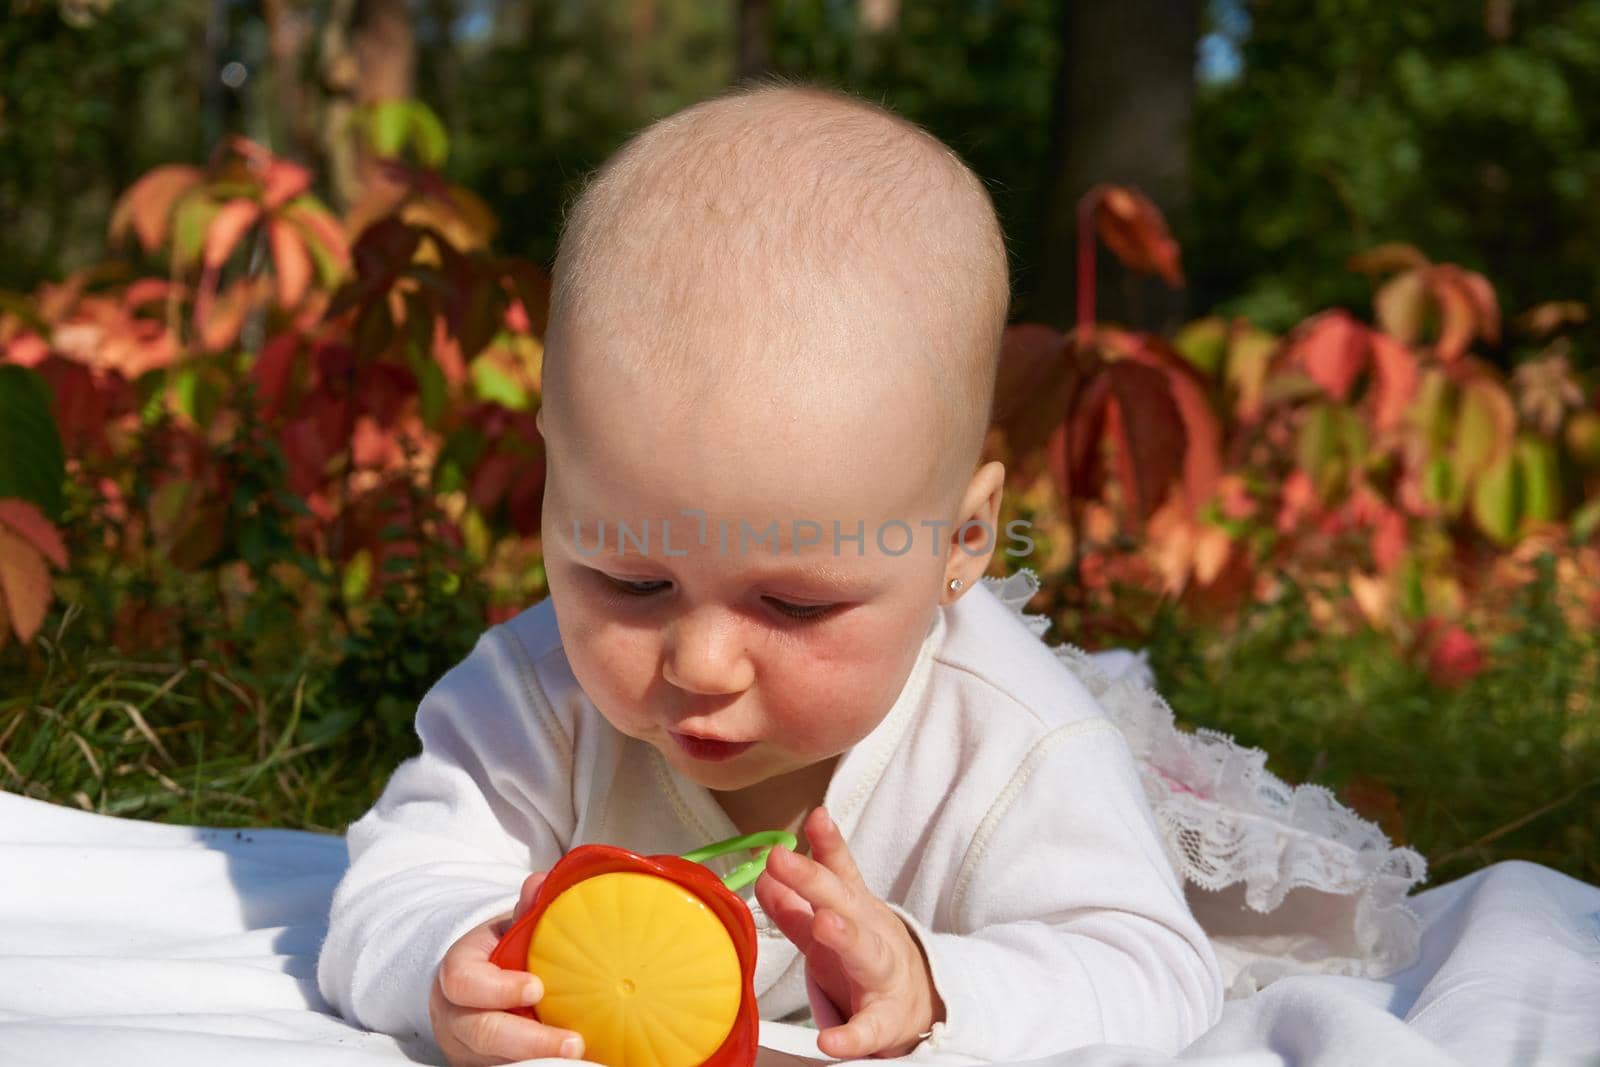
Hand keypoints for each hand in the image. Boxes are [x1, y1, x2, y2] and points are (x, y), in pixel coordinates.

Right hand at [428, 871, 587, 1065]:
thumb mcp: (505, 926)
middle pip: (483, 1034)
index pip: (463, 982)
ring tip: (581, 1058)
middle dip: (529, 1042)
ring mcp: (468, 1048)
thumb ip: (524, 909)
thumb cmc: (498, 951)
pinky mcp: (485, 1066)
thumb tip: (541, 883)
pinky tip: (576, 1065)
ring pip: (496, 1061)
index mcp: (457, 974)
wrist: (475, 982)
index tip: (537, 988)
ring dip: (539, 1062)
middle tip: (574, 1043)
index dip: (497, 988)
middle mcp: (456, 1016)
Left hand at [755, 807, 944, 1058]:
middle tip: (781, 860)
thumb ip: (799, 899)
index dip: (825, 845)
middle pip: (845, 903)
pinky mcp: (885, 1020)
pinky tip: (829, 1043)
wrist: (918, 1007)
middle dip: (815, 881)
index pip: (838, 872)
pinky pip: (868, 1029)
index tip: (812, 818)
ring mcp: (882, 976)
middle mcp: (871, 934)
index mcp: (857, 909)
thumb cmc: (869, 956)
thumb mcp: (837, 920)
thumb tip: (765, 871)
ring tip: (823, 924)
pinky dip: (851, 1037)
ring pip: (866, 954)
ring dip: (845, 937)